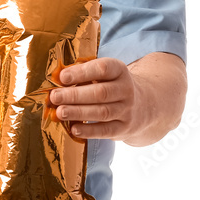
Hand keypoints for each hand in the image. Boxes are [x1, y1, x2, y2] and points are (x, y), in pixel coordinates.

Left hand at [50, 53, 185, 145]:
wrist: (144, 104)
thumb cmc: (112, 85)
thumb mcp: (105, 74)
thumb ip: (84, 74)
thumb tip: (57, 80)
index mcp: (119, 70)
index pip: (103, 69)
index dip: (82, 72)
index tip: (62, 77)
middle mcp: (126, 89)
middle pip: (100, 92)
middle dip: (75, 95)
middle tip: (55, 97)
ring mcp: (127, 110)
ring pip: (102, 112)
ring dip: (78, 112)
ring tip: (60, 112)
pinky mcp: (124, 128)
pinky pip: (106, 130)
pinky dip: (89, 131)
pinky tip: (73, 129)